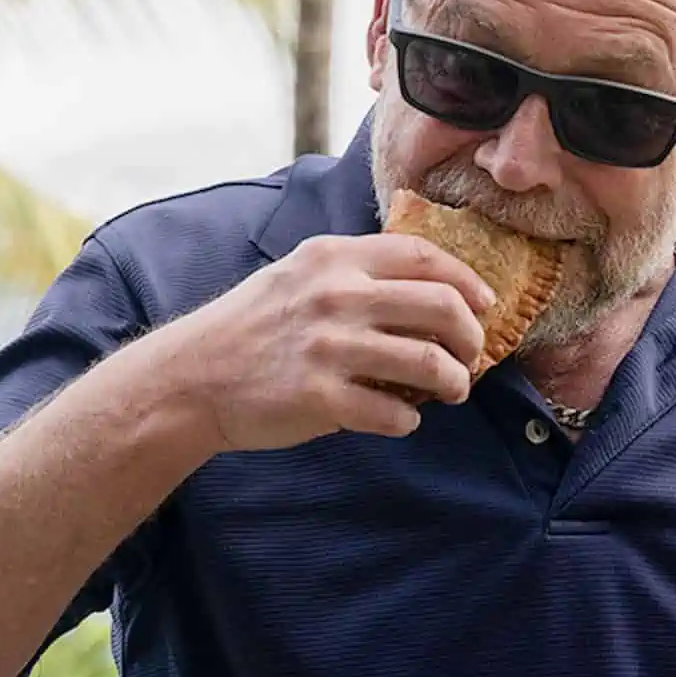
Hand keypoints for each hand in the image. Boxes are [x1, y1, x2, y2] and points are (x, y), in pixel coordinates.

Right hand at [161, 232, 494, 452]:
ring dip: (455, 381)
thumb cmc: (249, 326)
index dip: (466, 281)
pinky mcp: (320, 397)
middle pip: (440, 307)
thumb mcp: (296, 273)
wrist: (191, 378)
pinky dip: (409, 419)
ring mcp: (329, 348)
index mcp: (333, 258)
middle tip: (473, 355)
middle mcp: (335, 296)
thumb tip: (423, 287)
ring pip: (428, 363)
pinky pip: (393, 413)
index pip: (424, 257)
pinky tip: (403, 418)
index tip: (484, 304)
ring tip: (453, 389)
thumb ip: (351, 271)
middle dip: (471, 336)